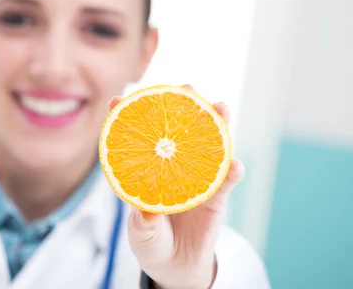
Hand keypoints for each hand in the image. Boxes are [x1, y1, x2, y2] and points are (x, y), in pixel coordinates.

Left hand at [108, 86, 244, 288]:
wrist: (176, 265)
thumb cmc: (152, 242)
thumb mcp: (141, 233)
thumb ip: (142, 223)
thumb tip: (148, 212)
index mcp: (148, 170)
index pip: (137, 138)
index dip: (127, 117)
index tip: (118, 99)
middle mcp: (173, 166)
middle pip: (180, 130)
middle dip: (184, 105)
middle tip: (188, 87)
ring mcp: (196, 177)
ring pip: (209, 145)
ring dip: (217, 125)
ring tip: (222, 108)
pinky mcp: (216, 196)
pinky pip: (226, 180)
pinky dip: (232, 171)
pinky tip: (234, 164)